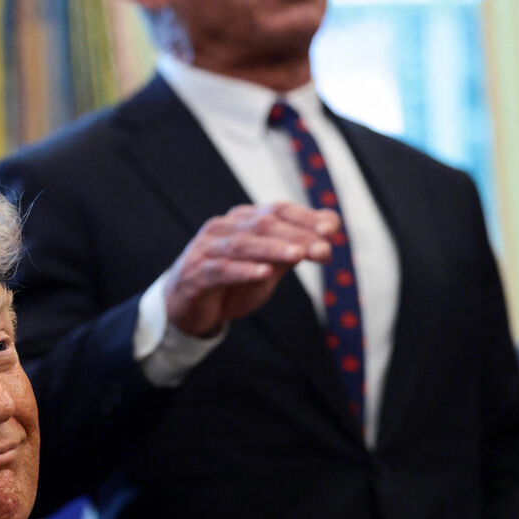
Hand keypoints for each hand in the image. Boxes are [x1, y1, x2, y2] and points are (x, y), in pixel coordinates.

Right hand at [163, 203, 338, 335]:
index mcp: (242, 220)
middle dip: (296, 236)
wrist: (186, 308)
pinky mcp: (195, 273)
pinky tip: (263, 273)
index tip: (332, 229)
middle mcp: (223, 228)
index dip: (305, 217)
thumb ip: (295, 245)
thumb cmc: (231, 283)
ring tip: (298, 256)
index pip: (277, 210)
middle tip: (323, 250)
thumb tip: (332, 222)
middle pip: (262, 224)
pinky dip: (243, 271)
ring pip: (242, 244)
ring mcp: (206, 249)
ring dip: (272, 249)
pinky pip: (220, 269)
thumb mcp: (268, 265)